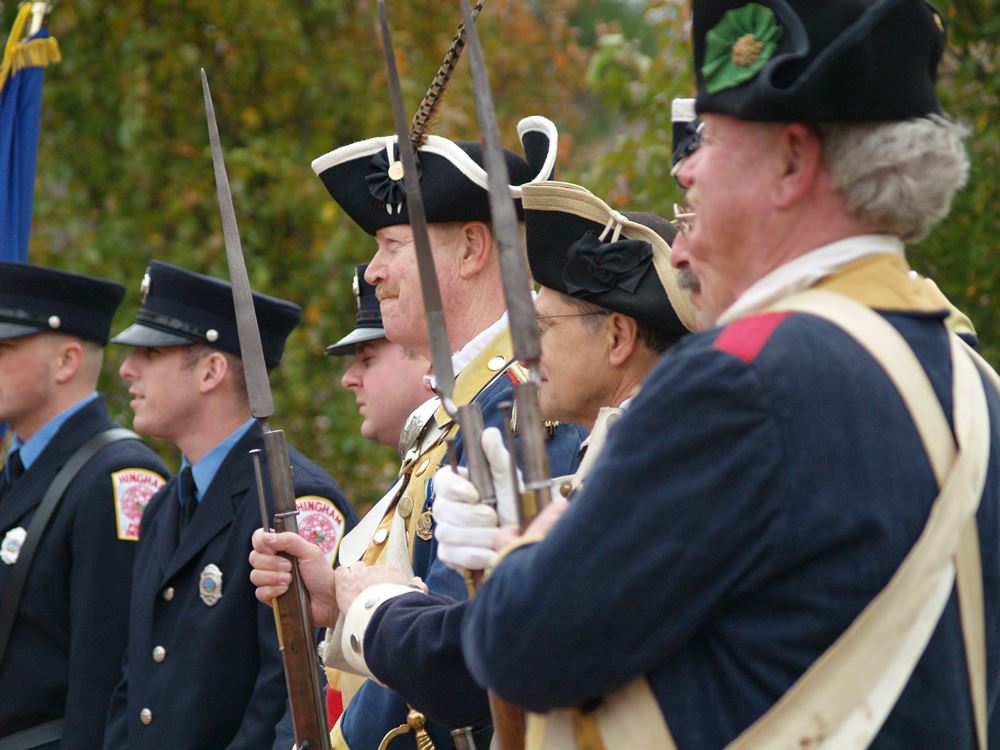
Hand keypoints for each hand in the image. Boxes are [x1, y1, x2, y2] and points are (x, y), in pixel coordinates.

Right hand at [249, 529, 338, 626]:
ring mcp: (270, 580)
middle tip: (289, 567)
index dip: (261, 542)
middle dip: (272, 563)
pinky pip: (259, 592)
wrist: (327, 600)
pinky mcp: (270, 596)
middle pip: (254, 557)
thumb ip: (289, 540)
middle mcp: (273, 562)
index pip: (259, 539)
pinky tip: (286, 591)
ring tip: (290, 580)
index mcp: (282, 548)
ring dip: (273, 577)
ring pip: (255, 575)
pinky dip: (273, 591)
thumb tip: (266, 536)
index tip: (272, 548)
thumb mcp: (310, 551)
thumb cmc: (321, 574)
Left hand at [334, 562, 426, 612]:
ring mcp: (360, 573)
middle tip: (365, 592)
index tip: (379, 590)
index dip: (380, 581)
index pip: (384, 571)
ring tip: (353, 592)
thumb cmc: (402, 607)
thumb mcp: (416, 595)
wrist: (386, 615)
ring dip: (353, 579)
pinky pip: (341, 572)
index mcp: (393, 571)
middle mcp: (376, 569)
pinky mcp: (346, 580)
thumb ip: (417, 586)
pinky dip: (341, 579)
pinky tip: (343, 588)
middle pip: (368, 569)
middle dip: (366, 578)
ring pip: (354, 570)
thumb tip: (418, 581)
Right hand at [433, 427, 519, 571]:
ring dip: (478, 537)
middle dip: (472, 517)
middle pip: (442, 510)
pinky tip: (491, 554)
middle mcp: (446, 507)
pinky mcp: (449, 555)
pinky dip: (474, 556)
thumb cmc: (517, 507)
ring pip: (447, 533)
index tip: (475, 494)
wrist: (526, 539)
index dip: (454, 489)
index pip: (441, 481)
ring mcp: (445, 531)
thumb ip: (498, 459)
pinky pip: (452, 555)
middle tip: (494, 518)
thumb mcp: (511, 482)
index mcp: (458, 484)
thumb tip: (490, 433)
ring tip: (498, 536)